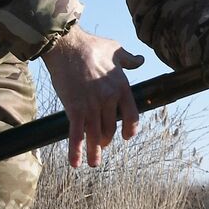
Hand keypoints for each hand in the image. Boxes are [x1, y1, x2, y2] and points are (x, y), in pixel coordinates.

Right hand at [41, 25, 144, 167]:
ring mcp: (92, 105)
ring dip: (95, 151)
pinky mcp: (74, 108)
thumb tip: (141, 60)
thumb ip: (129, 59)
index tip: (126, 136)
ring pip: (95, 135)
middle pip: (110, 128)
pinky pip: (76, 134)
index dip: (130, 129)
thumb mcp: (116, 49)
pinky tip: (76, 163)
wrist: (67, 45)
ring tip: (94, 162)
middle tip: (103, 144)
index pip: (131, 116)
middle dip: (107, 140)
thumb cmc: (91, 45)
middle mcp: (109, 99)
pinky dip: (76, 150)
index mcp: (121, 86)